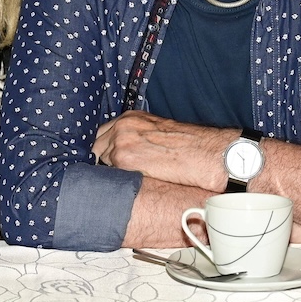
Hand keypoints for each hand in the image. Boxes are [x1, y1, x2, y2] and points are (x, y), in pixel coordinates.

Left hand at [93, 110, 234, 191]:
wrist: (205, 154)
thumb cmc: (188, 146)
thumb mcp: (157, 132)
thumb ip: (138, 137)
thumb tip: (125, 151)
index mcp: (131, 117)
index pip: (102, 133)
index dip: (101, 149)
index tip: (101, 160)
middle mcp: (123, 125)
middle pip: (95, 145)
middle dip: (99, 159)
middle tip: (108, 173)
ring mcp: (121, 141)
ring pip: (99, 159)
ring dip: (105, 170)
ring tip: (118, 180)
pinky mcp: (124, 159)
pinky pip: (107, 171)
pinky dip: (112, 179)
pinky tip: (123, 184)